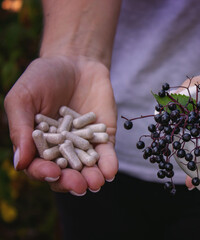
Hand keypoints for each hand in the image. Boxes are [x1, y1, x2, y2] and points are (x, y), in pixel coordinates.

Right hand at [4, 55, 117, 194]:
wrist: (76, 62)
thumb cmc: (43, 78)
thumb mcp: (23, 98)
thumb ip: (20, 129)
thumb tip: (20, 164)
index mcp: (38, 145)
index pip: (39, 166)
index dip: (44, 172)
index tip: (51, 172)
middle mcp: (62, 150)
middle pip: (65, 174)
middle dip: (71, 182)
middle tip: (78, 185)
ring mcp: (84, 145)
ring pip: (87, 169)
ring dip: (92, 178)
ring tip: (95, 182)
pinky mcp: (104, 137)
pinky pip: (107, 154)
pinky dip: (109, 164)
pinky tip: (110, 171)